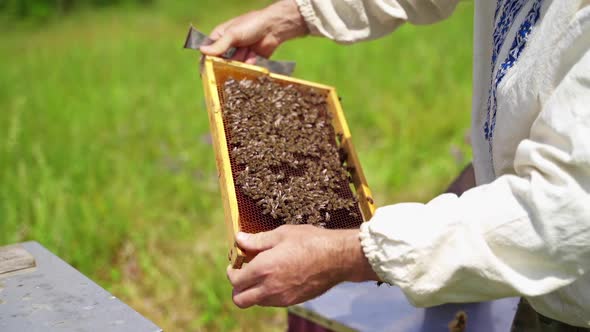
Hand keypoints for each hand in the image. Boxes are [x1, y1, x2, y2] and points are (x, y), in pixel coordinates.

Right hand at [200, 0, 307, 62]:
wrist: (274, 28)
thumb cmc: (251, 25)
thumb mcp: (233, 34)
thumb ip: (219, 45)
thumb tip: (202, 51)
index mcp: (220, 36)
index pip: (209, 51)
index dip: (207, 60)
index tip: (206, 70)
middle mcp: (228, 46)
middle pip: (221, 62)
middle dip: (225, 65)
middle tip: (228, 67)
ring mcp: (239, 54)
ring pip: (234, 66)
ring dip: (239, 64)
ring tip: (245, 55)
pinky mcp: (249, 61)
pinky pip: (245, 69)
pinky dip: (248, 65)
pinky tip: (252, 57)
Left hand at [227, 225, 378, 307]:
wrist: (338, 258)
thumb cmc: (310, 241)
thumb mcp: (282, 234)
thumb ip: (257, 240)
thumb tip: (239, 239)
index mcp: (263, 269)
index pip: (235, 280)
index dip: (232, 271)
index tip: (236, 262)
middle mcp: (269, 288)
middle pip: (240, 299)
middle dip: (237, 288)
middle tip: (244, 273)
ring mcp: (282, 298)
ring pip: (256, 302)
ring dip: (254, 291)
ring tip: (263, 273)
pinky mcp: (294, 301)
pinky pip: (273, 302)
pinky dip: (269, 293)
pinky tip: (279, 276)